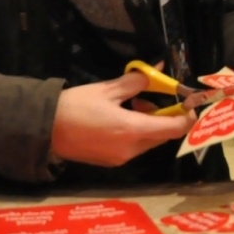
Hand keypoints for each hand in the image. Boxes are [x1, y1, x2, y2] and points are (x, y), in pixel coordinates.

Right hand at [50, 71, 189, 166]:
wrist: (45, 129)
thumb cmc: (75, 105)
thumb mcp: (107, 89)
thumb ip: (135, 82)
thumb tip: (156, 71)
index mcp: (133, 130)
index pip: (175, 128)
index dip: (187, 116)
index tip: (188, 102)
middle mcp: (131, 149)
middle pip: (163, 136)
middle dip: (167, 117)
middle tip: (156, 98)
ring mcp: (121, 158)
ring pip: (149, 142)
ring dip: (151, 124)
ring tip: (135, 105)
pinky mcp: (111, 162)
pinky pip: (135, 147)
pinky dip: (137, 133)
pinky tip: (123, 118)